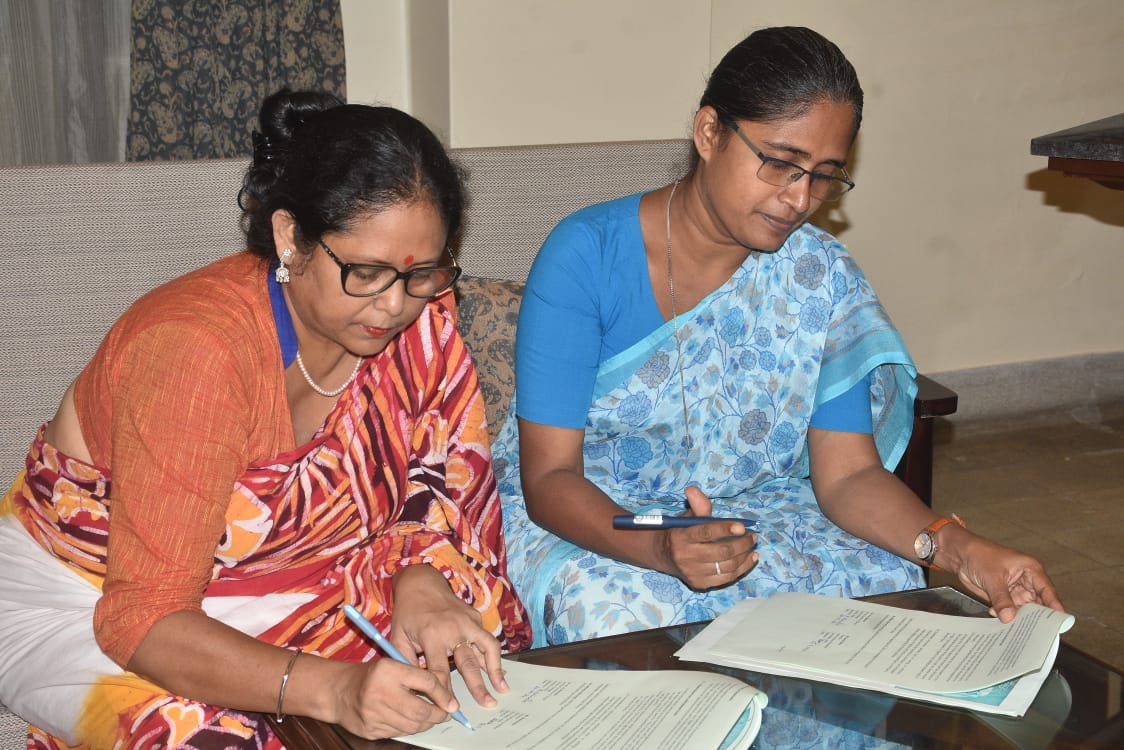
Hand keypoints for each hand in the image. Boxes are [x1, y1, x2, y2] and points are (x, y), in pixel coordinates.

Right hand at [333, 656, 460, 738]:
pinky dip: (409, 728)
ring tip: (429, 717)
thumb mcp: (393, 665)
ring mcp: (373, 714)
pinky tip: (410, 721)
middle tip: (445, 713)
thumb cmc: (370, 676)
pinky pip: (399, 733)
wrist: (337, 691)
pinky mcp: (370, 730)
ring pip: (412, 726)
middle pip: (421, 710)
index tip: (452, 703)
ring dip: (425, 724)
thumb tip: (445, 697)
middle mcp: (379, 692)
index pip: (426, 682)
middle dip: (438, 714)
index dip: (443, 694)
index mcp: (388, 670)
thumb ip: (418, 677)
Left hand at [390, 564, 507, 707]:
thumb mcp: (399, 637)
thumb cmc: (408, 614)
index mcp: (431, 635)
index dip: (445, 692)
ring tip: (502, 689)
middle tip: (487, 704)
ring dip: (495, 670)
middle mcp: (453, 628)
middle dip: (478, 686)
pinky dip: (493, 655)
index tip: (451, 708)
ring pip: (487, 648)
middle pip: (468, 662)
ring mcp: (467, 621)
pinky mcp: (475, 617)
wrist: (421, 584)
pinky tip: (497, 670)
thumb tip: (418, 688)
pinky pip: (486, 639)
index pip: (440, 671)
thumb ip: (407, 662)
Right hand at [660, 486, 757, 588]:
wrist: (662, 555)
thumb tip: (693, 490)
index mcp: (681, 536)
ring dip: (744, 555)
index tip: (742, 527)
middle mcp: (685, 556)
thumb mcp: (687, 516)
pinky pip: (726, 578)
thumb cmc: (680, 531)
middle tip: (752, 536)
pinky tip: (750, 558)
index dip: (725, 529)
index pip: (705, 532)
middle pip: (720, 551)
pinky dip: (742, 568)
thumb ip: (697, 505)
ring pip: (726, 566)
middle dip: (741, 544)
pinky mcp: (699, 584)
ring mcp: (692, 572)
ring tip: (752, 546)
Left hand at [947, 529, 1064, 622]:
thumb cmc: (979, 555)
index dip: (1054, 607)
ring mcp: (1016, 589)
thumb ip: (1002, 599)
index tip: (1058, 623)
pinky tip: (1000, 623)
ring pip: (1024, 609)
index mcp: (1031, 569)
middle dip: (1036, 618)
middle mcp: (1027, 581)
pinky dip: (1006, 616)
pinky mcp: (1005, 596)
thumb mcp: (993, 578)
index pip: (1047, 591)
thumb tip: (1009, 618)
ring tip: (1016, 631)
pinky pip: (1010, 610)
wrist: (960, 555)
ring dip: (1019, 619)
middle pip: (1038, 603)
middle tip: (1036, 634)